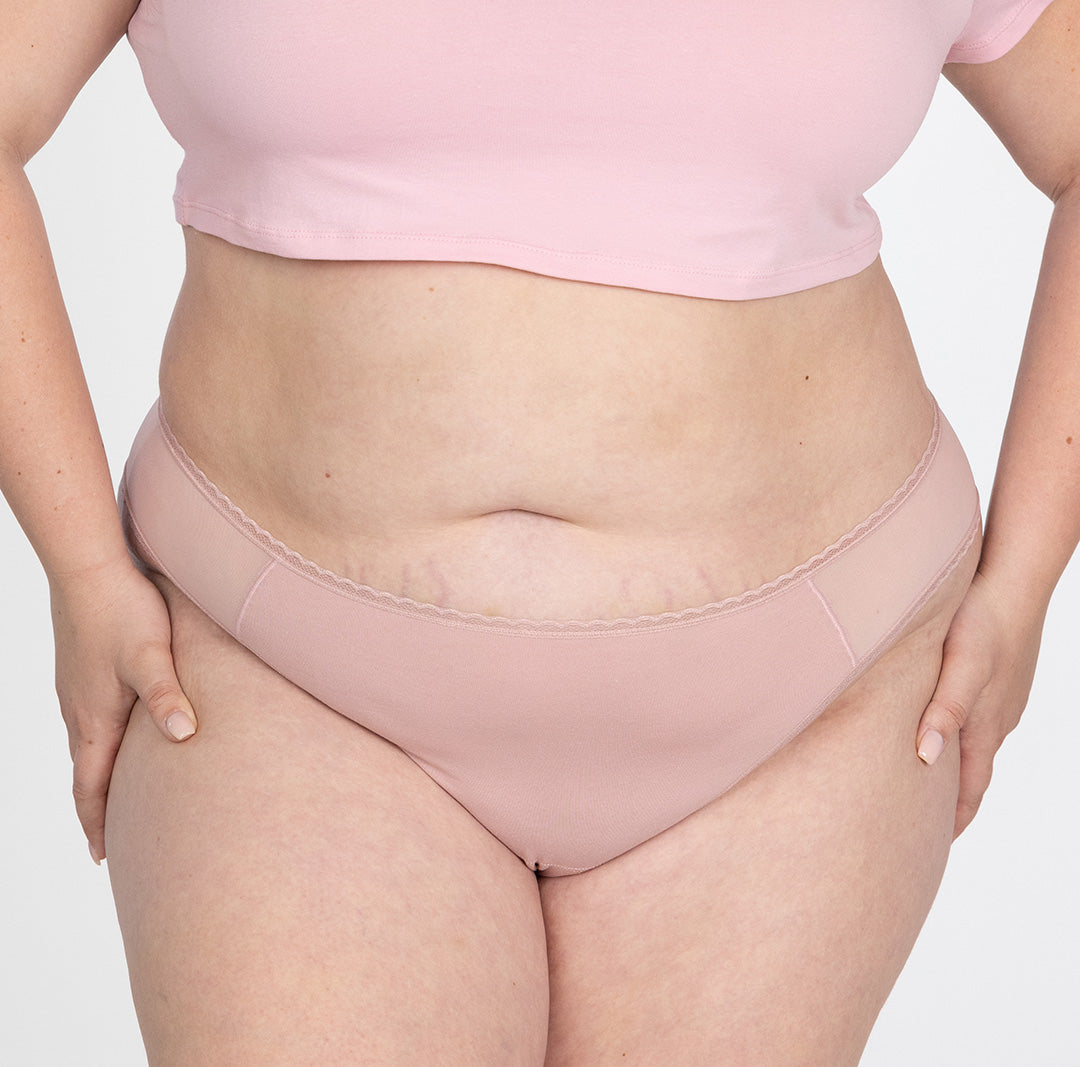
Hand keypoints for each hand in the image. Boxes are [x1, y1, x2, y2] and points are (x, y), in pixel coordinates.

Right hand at [49, 558, 197, 863]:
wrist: (87, 568)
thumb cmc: (122, 610)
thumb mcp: (151, 655)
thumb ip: (167, 696)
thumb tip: (183, 736)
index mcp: (94, 718)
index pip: (90, 787)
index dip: (97, 824)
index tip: (103, 858)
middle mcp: (79, 711)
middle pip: (85, 775)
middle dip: (97, 810)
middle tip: (109, 843)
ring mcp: (76, 691)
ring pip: (86, 748)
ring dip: (97, 778)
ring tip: (113, 799)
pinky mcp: (82, 671)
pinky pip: (87, 723)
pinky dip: (98, 747)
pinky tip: (115, 737)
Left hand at [915, 566, 1044, 836]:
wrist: (1015, 580)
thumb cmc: (983, 621)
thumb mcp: (958, 666)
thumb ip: (942, 711)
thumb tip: (926, 759)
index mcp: (983, 723)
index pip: (969, 786)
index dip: (953, 817)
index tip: (935, 845)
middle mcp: (995, 718)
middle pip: (972, 771)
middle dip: (953, 801)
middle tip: (930, 828)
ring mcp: (1000, 699)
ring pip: (975, 744)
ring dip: (957, 768)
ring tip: (934, 784)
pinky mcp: (998, 678)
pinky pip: (979, 718)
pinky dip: (962, 736)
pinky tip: (950, 727)